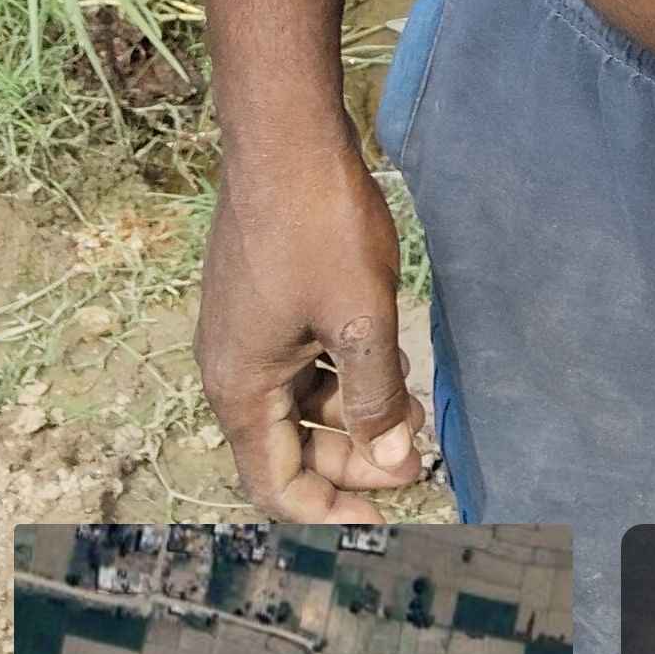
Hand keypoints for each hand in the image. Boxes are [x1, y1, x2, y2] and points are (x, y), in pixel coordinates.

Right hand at [198, 143, 423, 514]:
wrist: (285, 136)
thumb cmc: (317, 224)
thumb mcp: (359, 317)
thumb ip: (374, 397)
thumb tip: (393, 464)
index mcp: (241, 388)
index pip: (276, 484)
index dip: (330, 509)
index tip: (388, 517)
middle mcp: (235, 369)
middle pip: (292, 447)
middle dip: (356, 458)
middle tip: (419, 456)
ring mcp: (250, 333)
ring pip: (305, 401)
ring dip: (358, 413)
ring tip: (417, 408)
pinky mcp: (270, 302)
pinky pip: (307, 361)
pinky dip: (348, 373)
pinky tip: (394, 364)